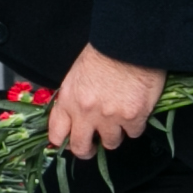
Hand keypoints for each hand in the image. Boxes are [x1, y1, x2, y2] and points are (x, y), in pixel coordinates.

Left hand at [49, 44, 166, 156]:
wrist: (129, 42)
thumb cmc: (104, 53)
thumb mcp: (76, 75)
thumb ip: (73, 99)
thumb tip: (75, 118)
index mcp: (68, 100)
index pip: (56, 134)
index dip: (63, 142)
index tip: (71, 141)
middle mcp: (86, 112)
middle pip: (81, 147)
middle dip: (87, 150)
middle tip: (94, 146)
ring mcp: (110, 117)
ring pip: (111, 143)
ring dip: (115, 134)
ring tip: (119, 121)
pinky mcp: (133, 117)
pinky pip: (134, 133)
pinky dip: (135, 125)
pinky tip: (136, 111)